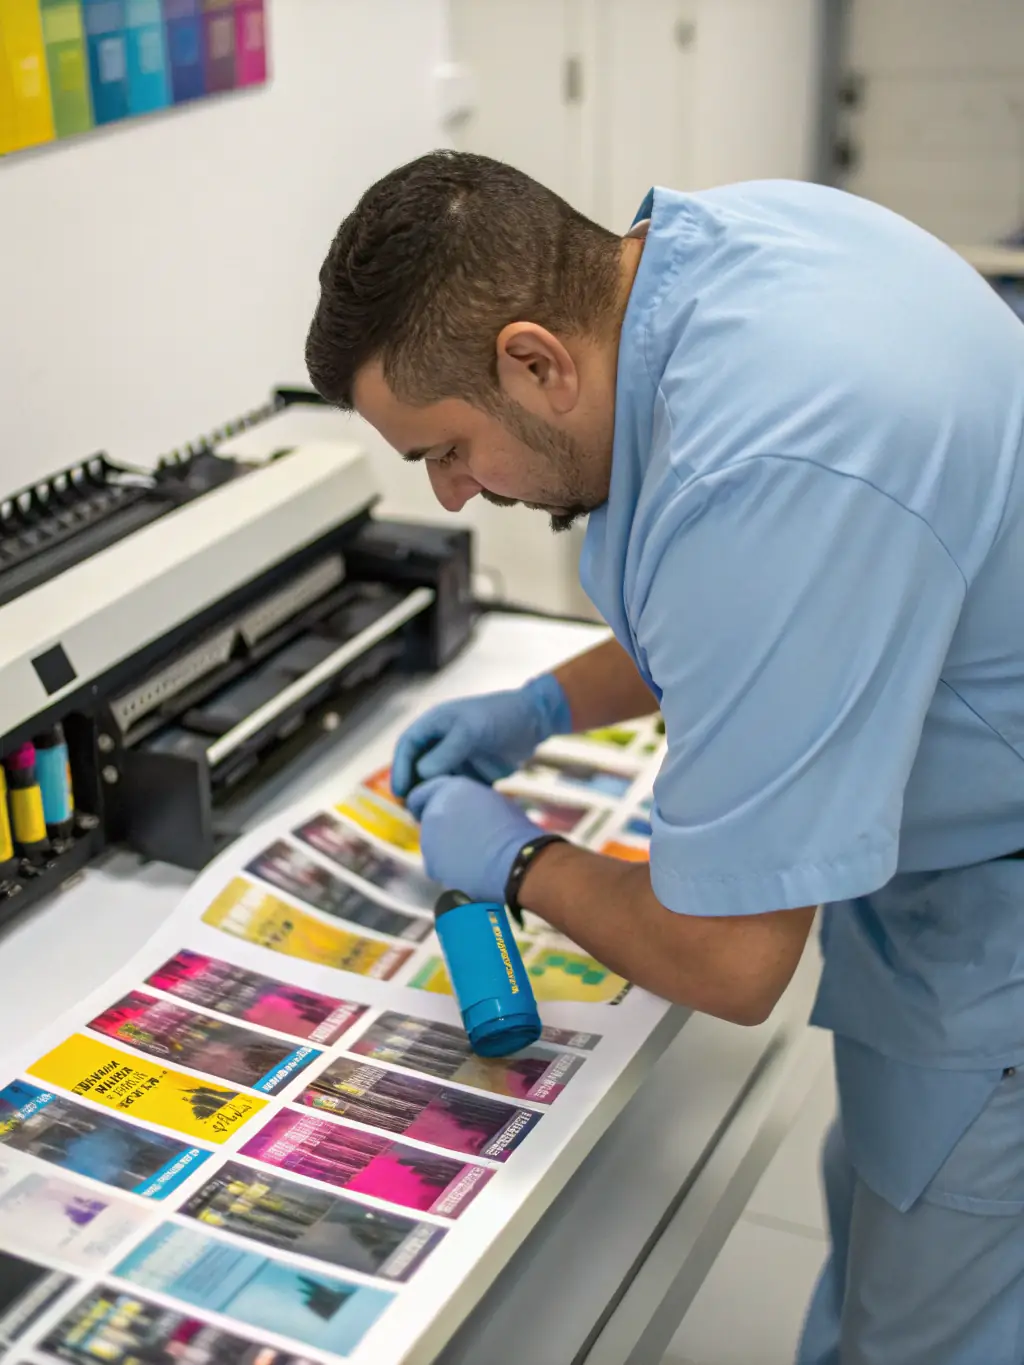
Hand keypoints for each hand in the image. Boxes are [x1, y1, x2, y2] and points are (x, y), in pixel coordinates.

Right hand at [391, 673, 570, 798]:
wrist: (535, 721)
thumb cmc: (501, 716)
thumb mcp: (472, 730)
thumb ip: (447, 751)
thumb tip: (421, 773)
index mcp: (434, 724)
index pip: (407, 746)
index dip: (400, 768)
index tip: (400, 791)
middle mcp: (440, 742)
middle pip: (416, 766)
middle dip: (412, 787)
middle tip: (412, 810)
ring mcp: (455, 758)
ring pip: (433, 781)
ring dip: (430, 797)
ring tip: (427, 816)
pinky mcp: (471, 773)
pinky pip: (454, 789)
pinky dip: (449, 801)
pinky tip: (450, 814)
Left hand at [406, 776, 541, 902]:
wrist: (514, 860)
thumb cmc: (513, 830)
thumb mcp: (493, 802)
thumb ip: (469, 803)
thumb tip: (465, 813)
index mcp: (450, 789)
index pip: (421, 796)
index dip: (425, 806)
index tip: (433, 815)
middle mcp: (434, 811)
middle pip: (428, 822)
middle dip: (442, 830)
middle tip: (467, 839)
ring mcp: (429, 839)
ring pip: (433, 846)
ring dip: (446, 851)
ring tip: (474, 857)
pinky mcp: (431, 864)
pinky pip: (437, 867)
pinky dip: (448, 871)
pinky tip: (470, 872)